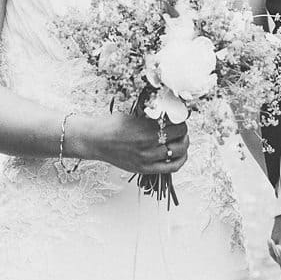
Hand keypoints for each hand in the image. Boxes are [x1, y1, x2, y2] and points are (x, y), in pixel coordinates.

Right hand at [71, 112, 188, 175]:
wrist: (97, 140)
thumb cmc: (114, 124)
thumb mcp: (134, 113)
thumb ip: (152, 114)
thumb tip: (171, 111)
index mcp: (147, 127)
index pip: (178, 124)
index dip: (182, 120)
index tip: (179, 117)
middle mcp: (149, 143)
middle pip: (180, 138)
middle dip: (183, 131)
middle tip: (181, 128)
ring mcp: (148, 158)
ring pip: (178, 153)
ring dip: (183, 145)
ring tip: (181, 140)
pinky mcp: (145, 168)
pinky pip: (171, 167)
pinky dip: (180, 160)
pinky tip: (180, 155)